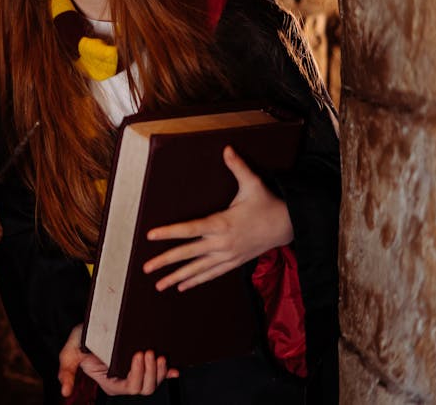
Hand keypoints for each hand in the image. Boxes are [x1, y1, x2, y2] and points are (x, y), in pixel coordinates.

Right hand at [58, 324, 177, 396]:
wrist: (89, 327)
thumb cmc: (80, 340)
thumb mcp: (69, 354)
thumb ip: (65, 372)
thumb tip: (64, 392)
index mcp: (110, 382)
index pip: (129, 387)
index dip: (137, 374)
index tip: (137, 354)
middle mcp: (124, 381)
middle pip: (145, 388)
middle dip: (150, 372)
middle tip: (148, 352)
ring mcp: (135, 373)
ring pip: (153, 382)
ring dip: (159, 371)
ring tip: (157, 354)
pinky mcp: (142, 363)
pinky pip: (159, 374)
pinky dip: (168, 373)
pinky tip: (174, 369)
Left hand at [143, 145, 293, 291]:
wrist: (290, 226)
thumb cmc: (268, 203)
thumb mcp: (253, 184)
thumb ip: (238, 167)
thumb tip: (227, 148)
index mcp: (222, 223)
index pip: (190, 229)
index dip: (169, 232)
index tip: (150, 235)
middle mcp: (222, 243)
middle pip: (188, 253)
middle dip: (166, 261)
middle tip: (145, 267)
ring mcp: (228, 255)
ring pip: (198, 269)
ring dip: (177, 278)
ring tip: (158, 285)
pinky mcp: (235, 262)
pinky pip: (212, 274)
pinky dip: (196, 280)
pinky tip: (181, 286)